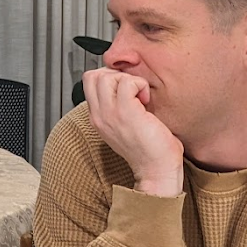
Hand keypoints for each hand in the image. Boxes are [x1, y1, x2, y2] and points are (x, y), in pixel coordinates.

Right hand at [81, 68, 183, 195]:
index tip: (125, 90)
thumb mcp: (124, 126)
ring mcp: (110, 114)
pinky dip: (140, 84)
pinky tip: (146, 100)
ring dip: (128, 80)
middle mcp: (99, 116)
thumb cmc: (149, 150)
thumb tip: (124, 85)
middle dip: (115, 76)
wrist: (157, 170)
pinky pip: (127, 82)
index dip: (108, 78)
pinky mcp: (126, 112)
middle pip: (93, 76)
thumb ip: (117, 107)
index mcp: (98, 118)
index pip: (89, 83)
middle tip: (132, 91)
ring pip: (107, 76)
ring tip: (139, 96)